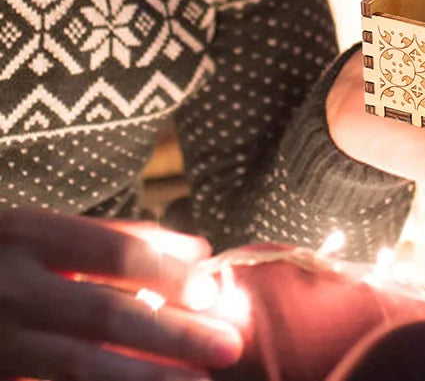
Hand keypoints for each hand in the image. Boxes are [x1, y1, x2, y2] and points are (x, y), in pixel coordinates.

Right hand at [0, 209, 242, 380]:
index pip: (113, 250)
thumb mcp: (42, 232)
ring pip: (77, 365)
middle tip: (230, 346)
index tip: (214, 289)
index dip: (168, 270)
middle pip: (106, 312)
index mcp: (28, 234)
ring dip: (143, 377)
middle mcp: (10, 286)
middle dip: (173, 332)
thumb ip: (111, 238)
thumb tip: (195, 248)